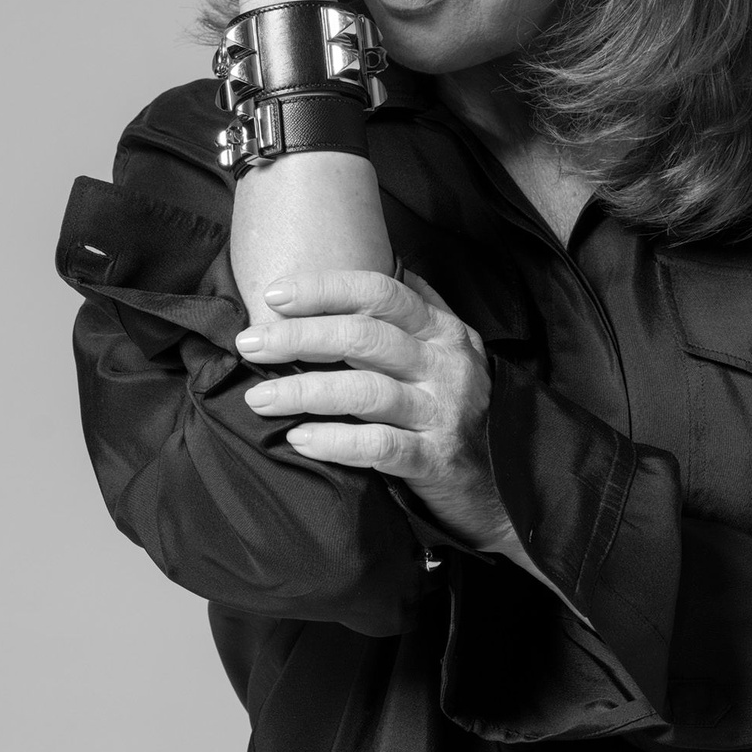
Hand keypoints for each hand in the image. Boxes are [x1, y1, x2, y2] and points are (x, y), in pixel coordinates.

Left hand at [234, 269, 511, 550]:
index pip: (381, 292)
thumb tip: (373, 265)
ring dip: (303, 390)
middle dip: (298, 336)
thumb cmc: (454, 411)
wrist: (500, 486)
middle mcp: (446, 364)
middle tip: (250, 344)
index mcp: (442, 330)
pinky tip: (299, 439)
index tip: (274, 294)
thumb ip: (412, 314)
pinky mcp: (436, 460)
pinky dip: (335, 441)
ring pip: (365, 391)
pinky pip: (379, 446)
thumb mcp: (445, 353)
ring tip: (258, 398)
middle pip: (364, 337)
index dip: (325, 289)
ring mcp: (444, 413)